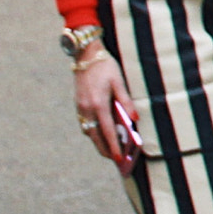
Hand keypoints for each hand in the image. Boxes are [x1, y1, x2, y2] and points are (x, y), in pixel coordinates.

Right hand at [71, 50, 135, 168]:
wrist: (85, 54)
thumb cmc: (105, 66)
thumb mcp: (118, 81)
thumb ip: (126, 101)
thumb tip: (134, 118)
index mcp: (98, 104)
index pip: (107, 131)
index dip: (113, 146)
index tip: (119, 158)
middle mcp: (87, 108)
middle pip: (95, 136)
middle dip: (104, 149)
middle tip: (115, 159)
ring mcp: (81, 107)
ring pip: (88, 131)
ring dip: (97, 141)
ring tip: (109, 148)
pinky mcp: (78, 104)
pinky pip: (85, 123)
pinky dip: (92, 131)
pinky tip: (100, 132)